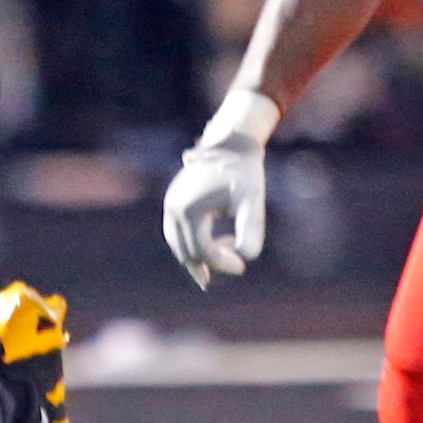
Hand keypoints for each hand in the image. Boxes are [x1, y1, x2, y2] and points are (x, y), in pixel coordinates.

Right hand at [162, 135, 266, 289]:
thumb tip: (246, 258)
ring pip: (177, 244)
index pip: (203, 251)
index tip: (242, 266)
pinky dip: (187, 245)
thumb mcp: (252, 203)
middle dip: (210, 263)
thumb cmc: (244, 175)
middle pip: (187, 252)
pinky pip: (175, 232)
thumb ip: (251, 231)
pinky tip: (200, 255)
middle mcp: (174, 209)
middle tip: (234, 264)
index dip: (223, 264)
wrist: (231, 145)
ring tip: (205, 276)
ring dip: (194, 259)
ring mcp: (170, 204)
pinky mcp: (172, 200)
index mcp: (190, 211)